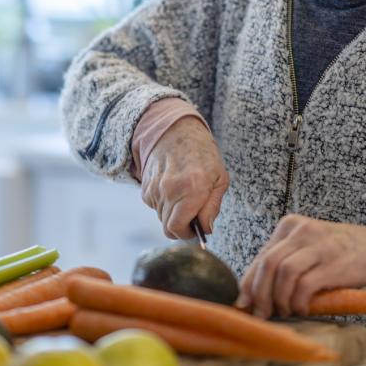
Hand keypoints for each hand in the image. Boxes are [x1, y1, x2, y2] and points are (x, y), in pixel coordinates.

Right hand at [139, 117, 228, 239]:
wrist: (177, 131)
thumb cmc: (203, 155)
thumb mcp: (220, 179)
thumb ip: (213, 208)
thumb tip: (205, 229)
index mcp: (192, 189)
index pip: (178, 228)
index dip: (187, 234)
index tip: (195, 229)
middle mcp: (169, 190)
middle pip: (168, 227)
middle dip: (181, 227)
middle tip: (192, 217)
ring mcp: (154, 188)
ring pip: (161, 217)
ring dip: (173, 214)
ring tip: (184, 196)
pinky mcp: (145, 186)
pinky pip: (154, 206)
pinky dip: (164, 204)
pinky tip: (173, 188)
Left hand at [237, 215, 365, 317]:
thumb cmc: (334, 254)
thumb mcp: (305, 249)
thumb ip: (281, 264)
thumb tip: (250, 296)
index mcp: (290, 225)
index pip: (261, 256)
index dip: (249, 283)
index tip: (244, 305)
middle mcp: (302, 230)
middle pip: (268, 263)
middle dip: (261, 294)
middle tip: (263, 313)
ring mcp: (319, 245)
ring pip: (284, 273)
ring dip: (280, 299)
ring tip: (286, 311)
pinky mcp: (334, 263)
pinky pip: (305, 285)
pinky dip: (299, 301)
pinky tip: (303, 309)